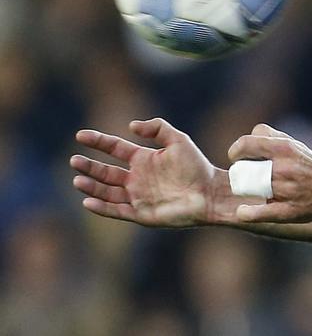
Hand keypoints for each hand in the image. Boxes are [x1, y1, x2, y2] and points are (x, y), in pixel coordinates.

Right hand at [71, 117, 241, 226]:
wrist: (210, 193)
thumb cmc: (197, 166)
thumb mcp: (178, 140)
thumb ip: (157, 128)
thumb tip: (131, 125)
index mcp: (143, 159)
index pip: (114, 148)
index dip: (98, 141)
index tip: (80, 135)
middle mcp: (136, 178)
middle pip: (105, 171)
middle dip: (89, 166)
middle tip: (74, 160)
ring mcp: (137, 196)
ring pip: (107, 192)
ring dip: (91, 187)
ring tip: (77, 179)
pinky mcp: (141, 213)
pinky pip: (116, 210)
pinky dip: (101, 207)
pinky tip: (87, 201)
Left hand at [227, 125, 311, 222]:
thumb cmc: (309, 164)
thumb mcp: (293, 144)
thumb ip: (269, 136)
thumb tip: (246, 139)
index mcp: (285, 148)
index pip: (246, 144)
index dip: (236, 151)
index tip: (237, 158)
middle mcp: (285, 168)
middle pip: (245, 168)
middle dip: (241, 172)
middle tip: (244, 176)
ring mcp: (286, 190)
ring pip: (251, 189)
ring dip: (247, 189)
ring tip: (253, 189)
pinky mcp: (288, 211)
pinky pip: (260, 212)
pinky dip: (248, 213)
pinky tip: (243, 212)